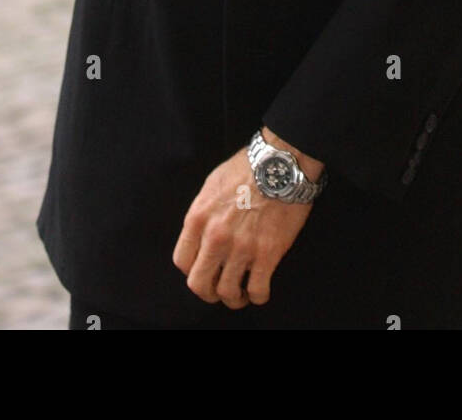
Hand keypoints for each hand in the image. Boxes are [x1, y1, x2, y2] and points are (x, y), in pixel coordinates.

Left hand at [172, 129, 323, 309]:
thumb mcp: (211, 185)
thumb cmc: (247, 168)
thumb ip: (202, 213)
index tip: (204, 270)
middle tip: (219, 290)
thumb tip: (201, 235)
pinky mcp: (267, 254)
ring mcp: (241, 247)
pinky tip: (259, 290)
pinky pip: (257, 290)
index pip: (182, 261)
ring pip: (227, 292)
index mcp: (198, 218)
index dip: (192, 271)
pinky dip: (257, 296)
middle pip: (199, 284)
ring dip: (233, 298)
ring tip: (241, 293)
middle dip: (208, 292)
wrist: (280, 163)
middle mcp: (215, 237)